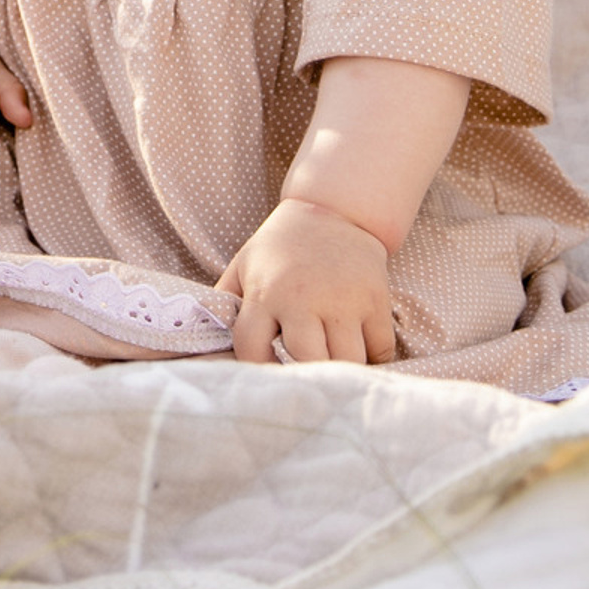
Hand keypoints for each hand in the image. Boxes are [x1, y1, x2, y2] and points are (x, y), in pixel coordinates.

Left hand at [216, 196, 396, 365]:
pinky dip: (373, 360)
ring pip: (347, 362)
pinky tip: (359, 350)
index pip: (251, 348)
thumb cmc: (281, 247)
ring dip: (340, 370)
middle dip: (305, 374)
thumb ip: (226, 301)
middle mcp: (304, 298)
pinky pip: (380, 352)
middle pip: (307, 361)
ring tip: (332, 365)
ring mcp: (343, 300)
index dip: (255, 367)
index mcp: (266, 291)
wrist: (333, 212)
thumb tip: (209, 340)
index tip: (265, 373)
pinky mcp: (376, 301)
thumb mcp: (245, 265)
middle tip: (305, 376)